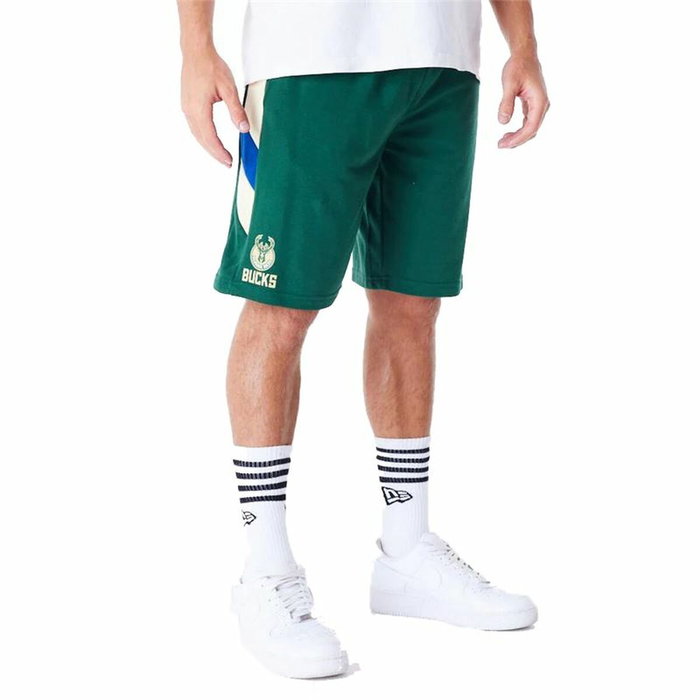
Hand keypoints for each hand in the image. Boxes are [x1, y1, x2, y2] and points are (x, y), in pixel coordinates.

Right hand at [181, 51, 247, 166]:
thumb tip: (244, 129)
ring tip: (220, 154)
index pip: (210, 138)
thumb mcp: (229, 89)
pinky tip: (210, 139)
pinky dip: (203, 137)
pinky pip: (194, 126)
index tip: (229, 161)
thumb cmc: (212, 67)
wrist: (196, 51)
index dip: (220, 152)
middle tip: (227, 163)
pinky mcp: (186, 104)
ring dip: (208, 146)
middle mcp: (190, 111)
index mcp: (199, 110)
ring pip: (197, 134)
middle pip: (202, 140)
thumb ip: (236, 111)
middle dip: (214, 153)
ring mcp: (186, 108)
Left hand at [497, 54, 549, 148]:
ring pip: (530, 128)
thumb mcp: (509, 83)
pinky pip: (528, 123)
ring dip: (518, 137)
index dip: (518, 138)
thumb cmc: (517, 66)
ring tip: (502, 141)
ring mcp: (539, 106)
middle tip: (500, 145)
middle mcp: (543, 105)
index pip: (531, 127)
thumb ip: (506, 103)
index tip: (503, 144)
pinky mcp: (534, 105)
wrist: (524, 55)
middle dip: (517, 140)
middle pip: (532, 131)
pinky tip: (507, 134)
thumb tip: (502, 122)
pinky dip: (519, 130)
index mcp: (540, 101)